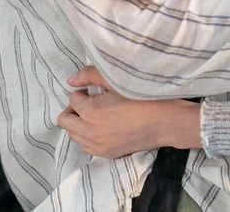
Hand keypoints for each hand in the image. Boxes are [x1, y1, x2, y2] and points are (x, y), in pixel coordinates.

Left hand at [57, 66, 200, 158]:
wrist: (164, 121)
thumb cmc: (142, 97)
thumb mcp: (116, 81)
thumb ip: (90, 76)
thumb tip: (70, 80)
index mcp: (90, 112)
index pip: (73, 99)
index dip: (82, 92)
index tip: (94, 90)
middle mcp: (89, 132)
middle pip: (65, 121)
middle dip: (73, 109)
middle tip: (89, 102)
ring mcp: (97, 146)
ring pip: (74, 136)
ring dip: (79, 124)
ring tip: (96, 115)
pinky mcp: (107, 154)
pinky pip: (87, 147)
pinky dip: (88, 137)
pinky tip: (103, 128)